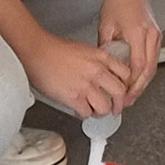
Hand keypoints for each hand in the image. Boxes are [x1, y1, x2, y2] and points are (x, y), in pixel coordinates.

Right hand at [21, 29, 135, 119]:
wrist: (38, 51)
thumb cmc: (55, 50)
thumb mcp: (84, 50)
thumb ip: (96, 62)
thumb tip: (102, 76)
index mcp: (101, 57)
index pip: (126, 73)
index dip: (125, 85)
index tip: (122, 91)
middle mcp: (97, 71)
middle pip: (120, 92)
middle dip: (118, 104)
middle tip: (115, 108)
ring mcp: (87, 85)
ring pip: (105, 107)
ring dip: (100, 112)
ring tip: (95, 111)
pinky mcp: (74, 97)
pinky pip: (86, 112)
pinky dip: (84, 114)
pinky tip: (80, 110)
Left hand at [96, 0, 163, 96]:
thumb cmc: (117, 2)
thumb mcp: (105, 27)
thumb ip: (106, 49)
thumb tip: (104, 69)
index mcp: (137, 33)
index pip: (137, 66)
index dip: (130, 84)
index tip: (122, 95)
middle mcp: (150, 36)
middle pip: (148, 71)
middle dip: (138, 89)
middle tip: (127, 102)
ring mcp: (156, 36)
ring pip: (153, 67)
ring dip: (143, 83)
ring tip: (132, 95)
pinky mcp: (156, 36)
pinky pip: (153, 59)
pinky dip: (146, 72)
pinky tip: (137, 80)